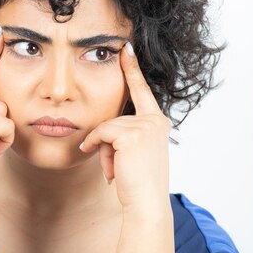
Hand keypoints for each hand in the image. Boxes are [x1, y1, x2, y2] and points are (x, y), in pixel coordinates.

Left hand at [79, 42, 171, 211]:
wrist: (146, 205)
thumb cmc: (137, 183)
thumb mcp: (132, 154)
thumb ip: (122, 136)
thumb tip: (95, 135)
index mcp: (157, 122)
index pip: (141, 90)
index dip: (132, 69)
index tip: (126, 48)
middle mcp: (155, 120)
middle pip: (114, 118)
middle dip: (106, 143)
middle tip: (116, 167)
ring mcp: (145, 125)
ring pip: (105, 127)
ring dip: (102, 151)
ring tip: (116, 171)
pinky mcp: (132, 134)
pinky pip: (101, 134)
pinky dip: (96, 149)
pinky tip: (107, 169)